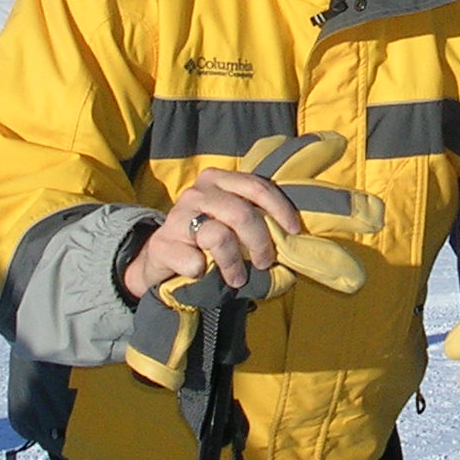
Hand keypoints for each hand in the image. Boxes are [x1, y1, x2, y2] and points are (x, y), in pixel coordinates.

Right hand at [120, 134, 382, 390]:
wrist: (159, 261)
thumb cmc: (207, 241)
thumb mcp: (232, 223)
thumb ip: (259, 221)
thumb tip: (300, 236)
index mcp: (220, 180)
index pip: (257, 186)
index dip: (280, 208)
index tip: (293, 231)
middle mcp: (198, 192)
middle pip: (241, 213)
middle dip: (260, 243)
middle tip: (264, 263)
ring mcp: (178, 216)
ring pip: (218, 236)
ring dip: (233, 264)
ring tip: (238, 279)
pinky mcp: (163, 243)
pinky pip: (193, 260)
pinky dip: (202, 272)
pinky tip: (199, 273)